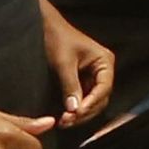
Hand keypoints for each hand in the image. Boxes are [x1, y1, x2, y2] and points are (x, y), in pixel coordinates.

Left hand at [40, 4, 116, 127]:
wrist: (44, 27)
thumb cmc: (56, 38)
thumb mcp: (63, 62)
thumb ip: (70, 85)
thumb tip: (74, 110)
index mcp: (104, 61)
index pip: (104, 88)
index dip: (92, 102)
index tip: (77, 113)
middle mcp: (102, 70)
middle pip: (100, 98)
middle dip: (85, 111)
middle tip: (67, 121)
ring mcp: (92, 77)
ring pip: (91, 102)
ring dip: (79, 113)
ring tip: (64, 121)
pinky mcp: (81, 81)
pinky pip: (82, 99)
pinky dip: (74, 108)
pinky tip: (64, 115)